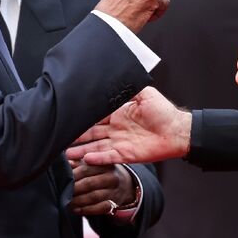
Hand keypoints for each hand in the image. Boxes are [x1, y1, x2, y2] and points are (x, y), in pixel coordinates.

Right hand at [66, 87, 191, 164]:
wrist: (177, 130)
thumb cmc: (164, 111)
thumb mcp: (144, 93)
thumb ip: (129, 88)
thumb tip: (114, 79)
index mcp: (118, 114)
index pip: (96, 117)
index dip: (83, 118)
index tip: (68, 118)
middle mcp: (116, 129)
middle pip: (91, 134)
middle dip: (76, 136)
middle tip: (59, 137)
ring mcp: (120, 143)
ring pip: (96, 147)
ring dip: (81, 150)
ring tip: (66, 153)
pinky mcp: (126, 155)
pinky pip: (108, 157)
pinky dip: (97, 158)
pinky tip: (84, 158)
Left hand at [68, 162, 135, 215]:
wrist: (123, 183)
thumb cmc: (102, 172)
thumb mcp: (93, 164)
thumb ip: (79, 163)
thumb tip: (67, 162)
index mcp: (104, 164)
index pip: (86, 169)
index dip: (72, 175)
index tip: (63, 179)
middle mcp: (111, 177)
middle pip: (89, 183)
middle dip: (74, 189)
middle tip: (63, 192)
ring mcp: (114, 191)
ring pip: (93, 197)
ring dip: (78, 200)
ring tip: (67, 202)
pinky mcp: (114, 203)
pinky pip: (100, 208)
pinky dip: (86, 210)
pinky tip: (76, 209)